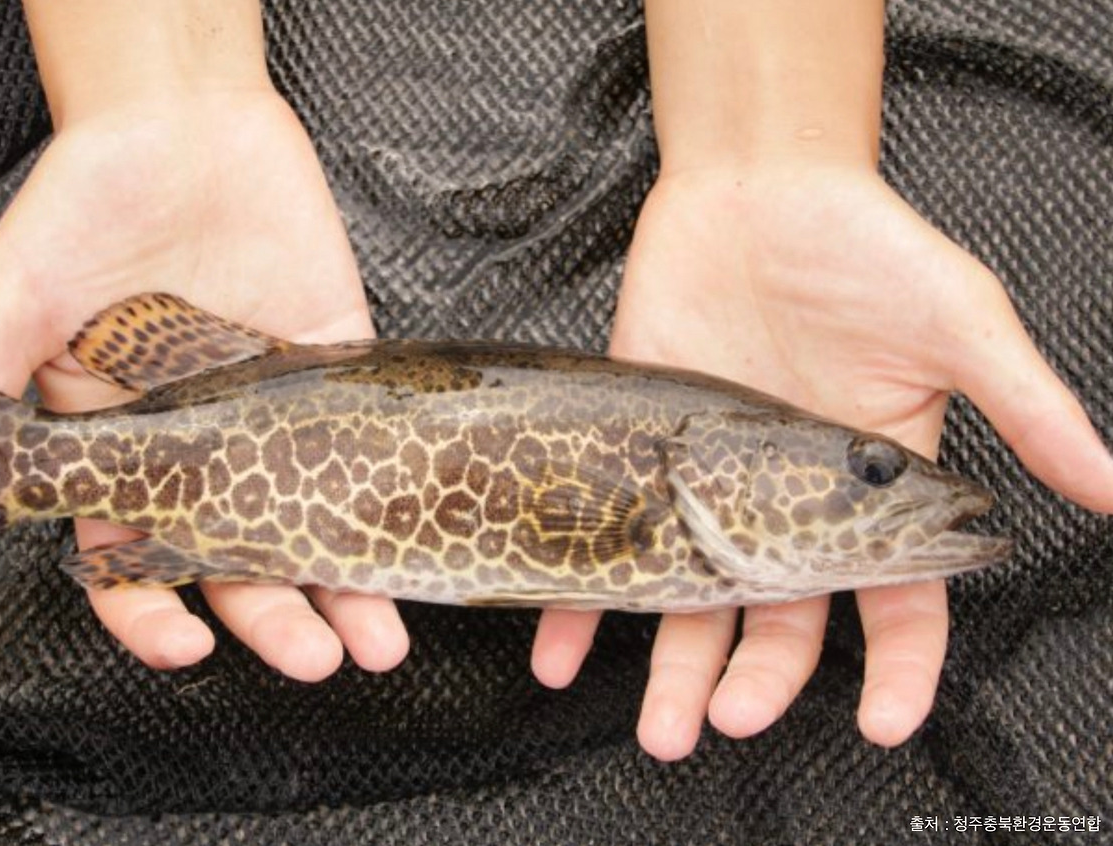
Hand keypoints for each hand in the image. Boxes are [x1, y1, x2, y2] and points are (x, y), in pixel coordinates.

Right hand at [0, 88, 409, 678]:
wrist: (180, 122)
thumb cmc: (86, 201)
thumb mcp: (18, 290)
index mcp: (120, 447)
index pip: (132, 556)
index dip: (151, 610)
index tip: (186, 644)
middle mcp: (201, 445)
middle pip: (239, 557)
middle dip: (276, 616)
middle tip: (316, 657)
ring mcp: (273, 413)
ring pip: (314, 520)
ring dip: (348, 584)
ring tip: (381, 640)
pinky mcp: (333, 368)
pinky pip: (368, 442)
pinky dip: (391, 492)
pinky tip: (416, 536)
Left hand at [531, 164, 1112, 758]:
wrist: (754, 186)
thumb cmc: (865, 246)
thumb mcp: (958, 323)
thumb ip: (1026, 409)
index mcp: (870, 490)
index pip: (895, 600)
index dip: (897, 667)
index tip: (886, 723)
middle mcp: (785, 502)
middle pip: (779, 619)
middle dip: (760, 679)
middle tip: (728, 721)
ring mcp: (706, 483)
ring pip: (691, 598)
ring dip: (671, 668)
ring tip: (656, 727)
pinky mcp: (640, 453)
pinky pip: (608, 537)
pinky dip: (580, 599)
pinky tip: (556, 649)